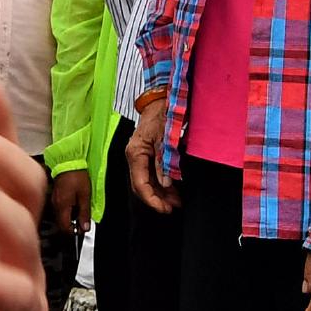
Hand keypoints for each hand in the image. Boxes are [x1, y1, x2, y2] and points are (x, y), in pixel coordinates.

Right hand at [50, 170, 92, 238]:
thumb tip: (85, 227)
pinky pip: (60, 209)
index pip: (65, 227)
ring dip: (70, 218)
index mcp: (62, 206)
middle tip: (83, 221)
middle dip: (72, 225)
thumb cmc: (77, 177)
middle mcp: (55, 205)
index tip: (83, 229)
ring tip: (80, 211)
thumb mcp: (85, 196)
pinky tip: (74, 204)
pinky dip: (67, 211)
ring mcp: (54, 200)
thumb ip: (85, 213)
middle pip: (61, 223)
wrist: (68, 162)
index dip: (74, 232)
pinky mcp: (55, 196)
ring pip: (60, 217)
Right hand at [123, 99, 180, 213]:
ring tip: (176, 201)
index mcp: (135, 153)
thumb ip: (163, 161)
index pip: (139, 183)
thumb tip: (165, 183)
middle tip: (172, 208)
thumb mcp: (165, 138)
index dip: (151, 199)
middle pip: (142, 185)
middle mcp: (135, 157)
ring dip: (161, 193)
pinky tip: (173, 190)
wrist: (161, 101)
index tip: (164, 208)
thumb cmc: (162, 115)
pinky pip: (152, 175)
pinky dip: (163, 184)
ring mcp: (140, 157)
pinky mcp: (148, 156)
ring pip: (148, 182)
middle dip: (157, 199)